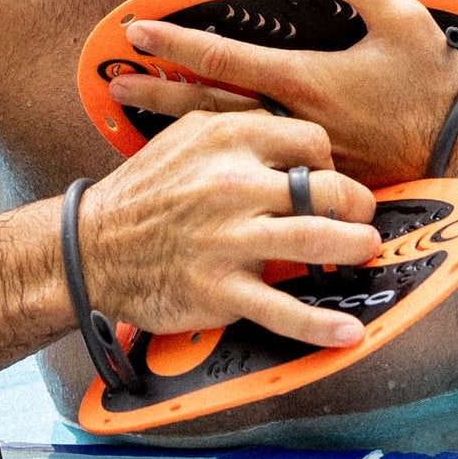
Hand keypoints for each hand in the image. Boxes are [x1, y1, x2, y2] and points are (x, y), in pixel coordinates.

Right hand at [77, 109, 378, 349]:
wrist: (91, 248)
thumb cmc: (145, 192)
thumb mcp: (185, 135)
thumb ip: (236, 127)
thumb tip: (287, 130)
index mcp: (225, 138)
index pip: (308, 140)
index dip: (327, 160)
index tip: (325, 176)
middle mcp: (232, 183)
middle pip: (324, 187)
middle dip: (355, 203)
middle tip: (361, 214)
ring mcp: (228, 238)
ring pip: (316, 239)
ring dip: (354, 247)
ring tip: (366, 249)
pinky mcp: (221, 289)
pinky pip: (283, 309)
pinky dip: (321, 325)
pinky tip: (348, 331)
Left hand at [106, 0, 457, 185]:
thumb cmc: (435, 86)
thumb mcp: (403, 19)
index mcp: (304, 80)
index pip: (223, 57)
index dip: (175, 43)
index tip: (135, 32)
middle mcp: (291, 123)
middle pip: (207, 109)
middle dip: (156, 96)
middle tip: (112, 89)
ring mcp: (300, 161)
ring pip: (226, 146)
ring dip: (177, 135)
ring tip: (135, 130)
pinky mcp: (313, 187)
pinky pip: (255, 176)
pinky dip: (220, 168)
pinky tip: (196, 171)